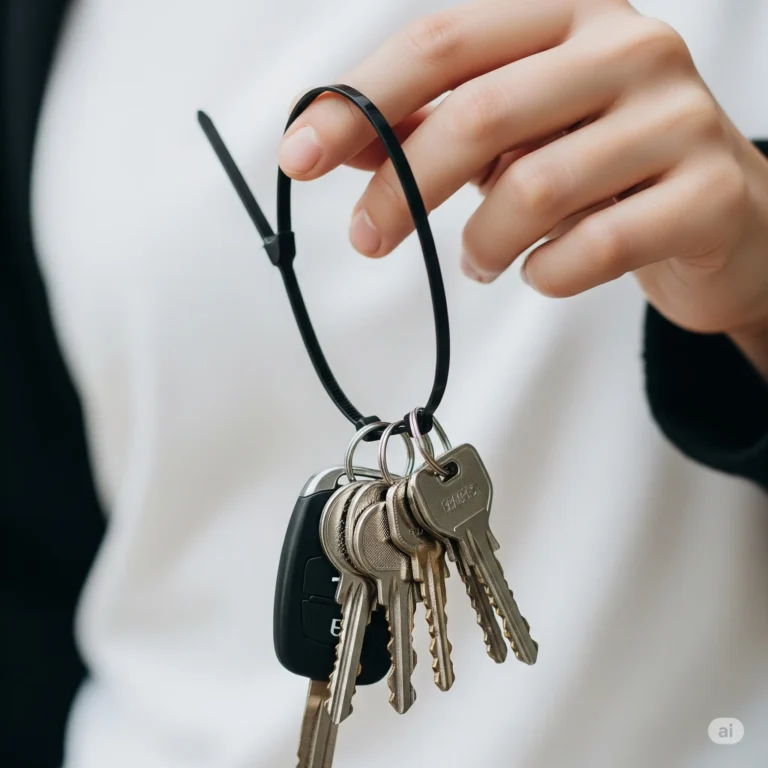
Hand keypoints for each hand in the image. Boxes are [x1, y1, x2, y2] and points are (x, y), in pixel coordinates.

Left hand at [278, 0, 767, 359]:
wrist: (723, 212)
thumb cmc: (602, 168)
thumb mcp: (515, 133)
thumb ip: (432, 127)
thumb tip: (333, 142)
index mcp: (568, 16)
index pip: (442, 43)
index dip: (360, 102)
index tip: (298, 156)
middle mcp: (629, 47)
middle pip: (479, 113)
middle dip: (403, 189)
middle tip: (371, 238)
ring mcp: (678, 117)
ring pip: (535, 188)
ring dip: (482, 244)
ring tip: (479, 262)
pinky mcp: (709, 193)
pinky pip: (595, 246)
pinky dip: (546, 275)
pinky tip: (541, 273)